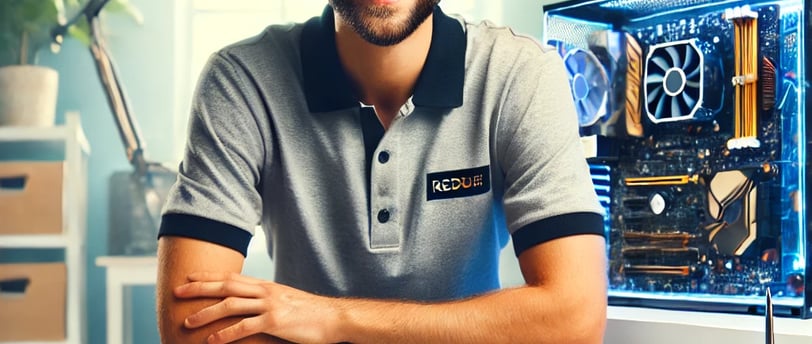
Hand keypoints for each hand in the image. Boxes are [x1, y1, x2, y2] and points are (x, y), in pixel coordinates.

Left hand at [174, 272, 339, 343]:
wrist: (334, 318)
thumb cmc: (310, 313)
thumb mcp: (285, 300)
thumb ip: (267, 300)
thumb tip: (250, 304)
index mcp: (266, 286)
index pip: (232, 276)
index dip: (208, 276)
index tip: (189, 276)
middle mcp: (265, 291)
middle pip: (226, 285)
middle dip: (199, 287)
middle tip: (177, 291)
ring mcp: (270, 305)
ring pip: (230, 304)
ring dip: (206, 312)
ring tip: (187, 322)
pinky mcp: (275, 322)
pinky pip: (245, 326)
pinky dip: (226, 333)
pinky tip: (212, 340)